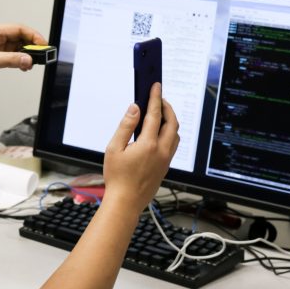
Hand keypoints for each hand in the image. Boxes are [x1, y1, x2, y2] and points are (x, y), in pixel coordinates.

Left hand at [0, 24, 46, 86]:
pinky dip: (17, 60)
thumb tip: (27, 60)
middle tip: (39, 57)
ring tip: (30, 64)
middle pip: (19, 37)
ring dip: (24, 55)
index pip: (19, 29)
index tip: (42, 45)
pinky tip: (21, 66)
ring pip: (15, 47)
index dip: (33, 36)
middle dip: (30, 46)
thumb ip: (10, 60)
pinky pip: (10, 55)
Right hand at [102, 83, 179, 214]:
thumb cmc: (117, 177)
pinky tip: (160, 132)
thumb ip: (125, 126)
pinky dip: (170, 132)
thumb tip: (134, 109)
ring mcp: (166, 160)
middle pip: (172, 122)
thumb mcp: (113, 148)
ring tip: (160, 113)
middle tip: (159, 98)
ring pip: (175, 134)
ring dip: (171, 120)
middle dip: (167, 107)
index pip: (155, 114)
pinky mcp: (166, 167)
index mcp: (148, 144)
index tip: (156, 86)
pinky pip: (173, 145)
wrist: (126, 202)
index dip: (155, 98)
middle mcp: (161, 151)